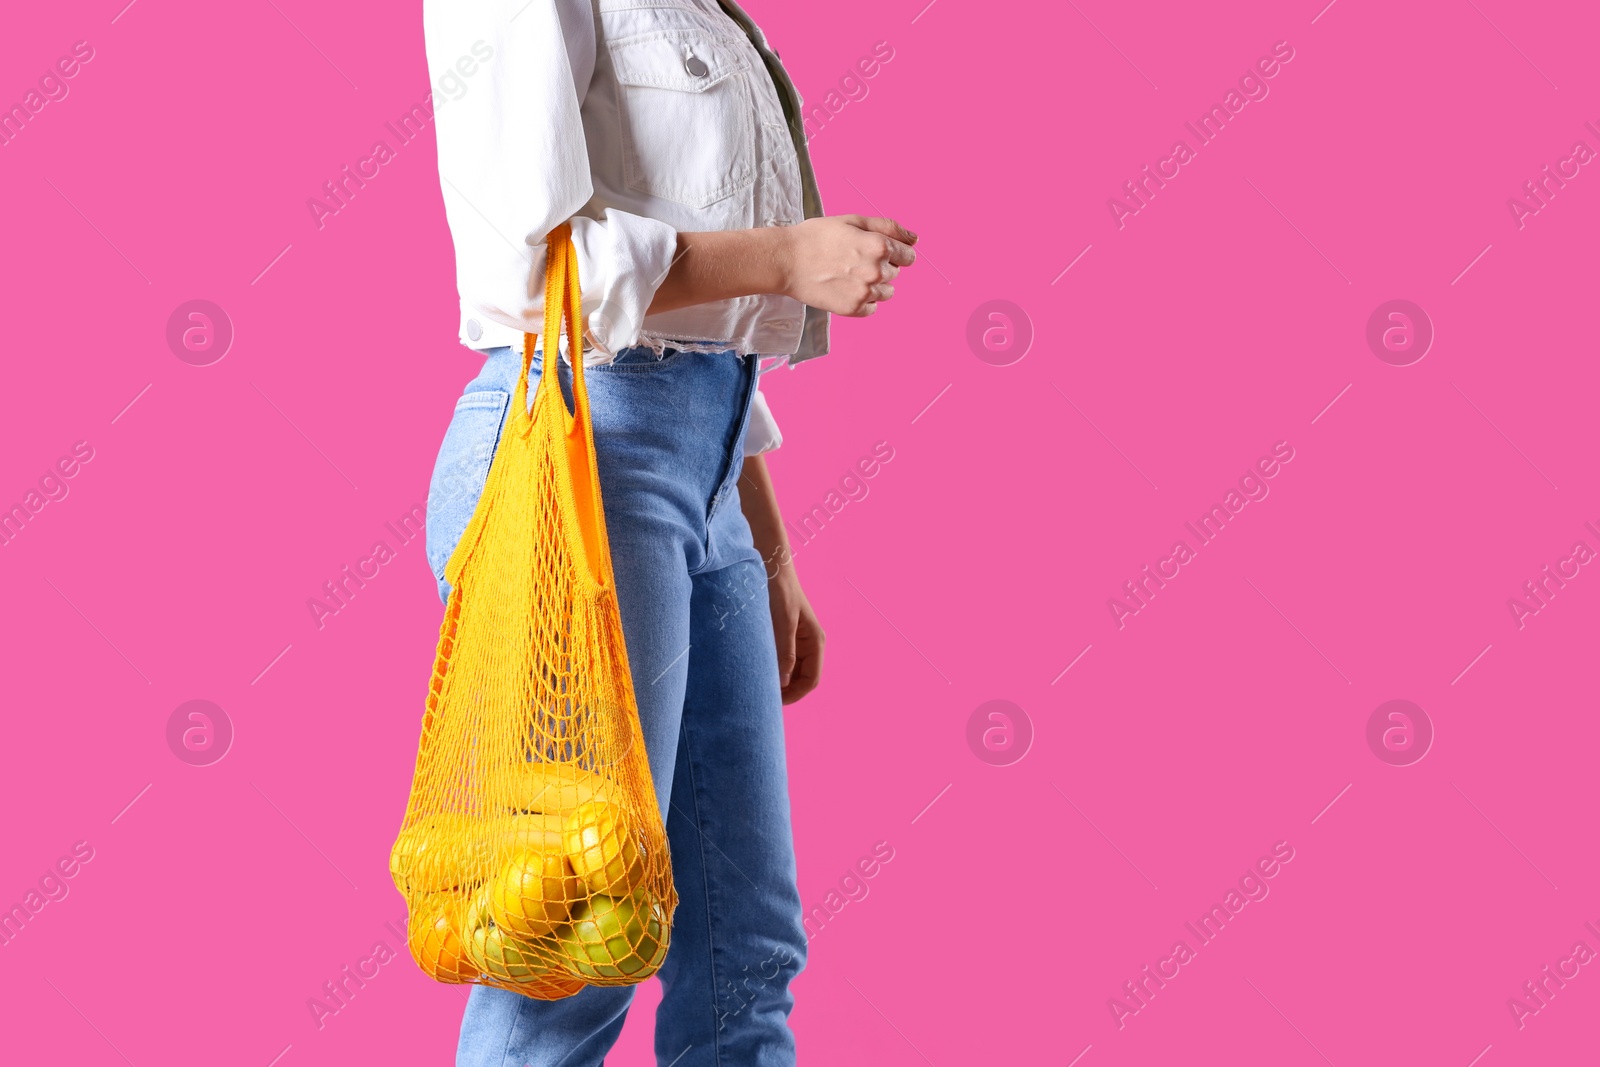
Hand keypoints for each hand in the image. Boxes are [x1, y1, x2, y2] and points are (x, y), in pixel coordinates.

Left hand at [768, 560, 824, 703]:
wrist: (771, 567)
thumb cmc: (780, 591)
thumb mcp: (782, 622)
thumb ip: (784, 652)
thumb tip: (782, 683)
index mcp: (815, 642)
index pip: (811, 680)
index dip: (795, 694)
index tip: (773, 702)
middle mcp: (808, 644)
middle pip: (801, 679)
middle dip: (785, 691)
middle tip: (762, 697)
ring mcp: (796, 641)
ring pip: (790, 672)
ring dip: (778, 681)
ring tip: (757, 685)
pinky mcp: (783, 637)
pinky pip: (781, 660)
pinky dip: (771, 669)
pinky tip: (756, 670)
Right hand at [777, 215, 917, 316]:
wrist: (786, 260)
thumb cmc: (818, 236)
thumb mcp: (854, 220)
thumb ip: (889, 228)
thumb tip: (915, 240)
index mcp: (879, 246)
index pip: (908, 256)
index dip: (894, 251)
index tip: (876, 251)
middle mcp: (876, 271)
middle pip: (895, 273)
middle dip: (881, 266)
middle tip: (853, 260)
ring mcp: (865, 292)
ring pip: (886, 292)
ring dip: (874, 284)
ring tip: (848, 275)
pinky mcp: (853, 309)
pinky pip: (872, 308)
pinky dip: (863, 300)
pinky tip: (845, 288)